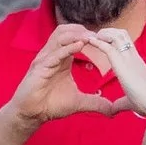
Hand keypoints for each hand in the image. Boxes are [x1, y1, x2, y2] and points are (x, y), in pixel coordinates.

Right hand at [9, 22, 128, 130]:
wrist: (32, 114)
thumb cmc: (50, 105)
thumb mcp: (79, 102)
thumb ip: (96, 103)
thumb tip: (113, 110)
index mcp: (62, 59)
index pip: (75, 38)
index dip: (89, 36)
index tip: (105, 39)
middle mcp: (53, 55)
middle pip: (66, 30)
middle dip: (83, 30)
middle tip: (99, 35)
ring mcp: (45, 59)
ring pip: (60, 36)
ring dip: (76, 34)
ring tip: (92, 37)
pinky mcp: (40, 67)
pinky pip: (55, 53)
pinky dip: (68, 47)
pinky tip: (80, 45)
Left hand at [82, 28, 145, 115]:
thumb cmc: (145, 102)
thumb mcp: (129, 101)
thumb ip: (120, 103)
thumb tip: (112, 111)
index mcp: (136, 62)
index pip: (125, 43)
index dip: (113, 39)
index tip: (102, 40)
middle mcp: (133, 56)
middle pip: (122, 34)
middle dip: (108, 32)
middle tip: (95, 35)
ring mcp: (129, 58)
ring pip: (116, 36)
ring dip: (102, 34)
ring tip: (91, 36)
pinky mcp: (122, 63)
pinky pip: (108, 47)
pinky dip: (98, 42)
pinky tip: (89, 41)